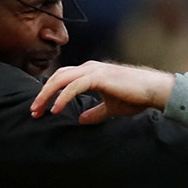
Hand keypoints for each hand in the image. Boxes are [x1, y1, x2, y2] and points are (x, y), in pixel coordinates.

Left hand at [30, 61, 173, 123]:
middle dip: (42, 94)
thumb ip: (95, 112)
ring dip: (47, 95)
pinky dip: (62, 98)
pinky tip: (55, 109)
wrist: (153, 90)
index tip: (40, 109)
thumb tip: (81, 120)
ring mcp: (93, 71)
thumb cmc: (135, 97)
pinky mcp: (99, 77)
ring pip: (61, 79)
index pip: (62, 79)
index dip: (48, 92)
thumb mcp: (110, 108)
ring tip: (39, 110)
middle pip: (57, 77)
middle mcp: (89, 68)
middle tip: (33, 111)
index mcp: (89, 72)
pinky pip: (73, 87)